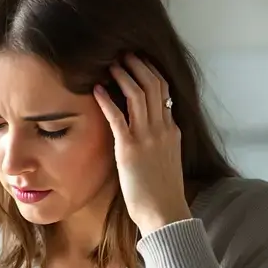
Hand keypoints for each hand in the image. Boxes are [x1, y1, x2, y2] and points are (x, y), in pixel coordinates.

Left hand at [93, 54, 191, 235]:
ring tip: (111, 64)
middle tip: (124, 54)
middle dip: (139, 66)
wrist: (165, 213)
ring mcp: (147, 138)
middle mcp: (162, 129)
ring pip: (138, 96)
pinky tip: (96, 90)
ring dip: (123, 76)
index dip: (151, 73)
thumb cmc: (160, 193)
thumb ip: (158, 142)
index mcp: (171, 130)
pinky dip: (107, 100)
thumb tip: (148, 134)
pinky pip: (118, 118)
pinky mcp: (129, 150)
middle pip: (154, 86)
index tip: (139, 62)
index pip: (165, 92)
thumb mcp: (165, 160)